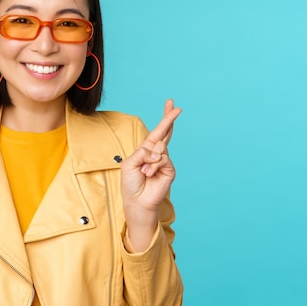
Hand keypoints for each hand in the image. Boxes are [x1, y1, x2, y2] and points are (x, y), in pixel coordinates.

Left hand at [120, 99, 180, 249]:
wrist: (136, 201)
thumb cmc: (130, 183)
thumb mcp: (129, 163)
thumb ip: (143, 152)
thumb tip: (159, 151)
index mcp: (146, 150)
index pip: (157, 132)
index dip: (165, 118)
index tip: (171, 104)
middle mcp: (157, 154)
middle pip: (166, 132)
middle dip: (169, 119)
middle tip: (176, 107)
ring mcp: (164, 162)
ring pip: (160, 148)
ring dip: (149, 159)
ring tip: (144, 171)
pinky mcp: (170, 170)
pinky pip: (163, 159)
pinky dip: (154, 165)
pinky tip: (149, 174)